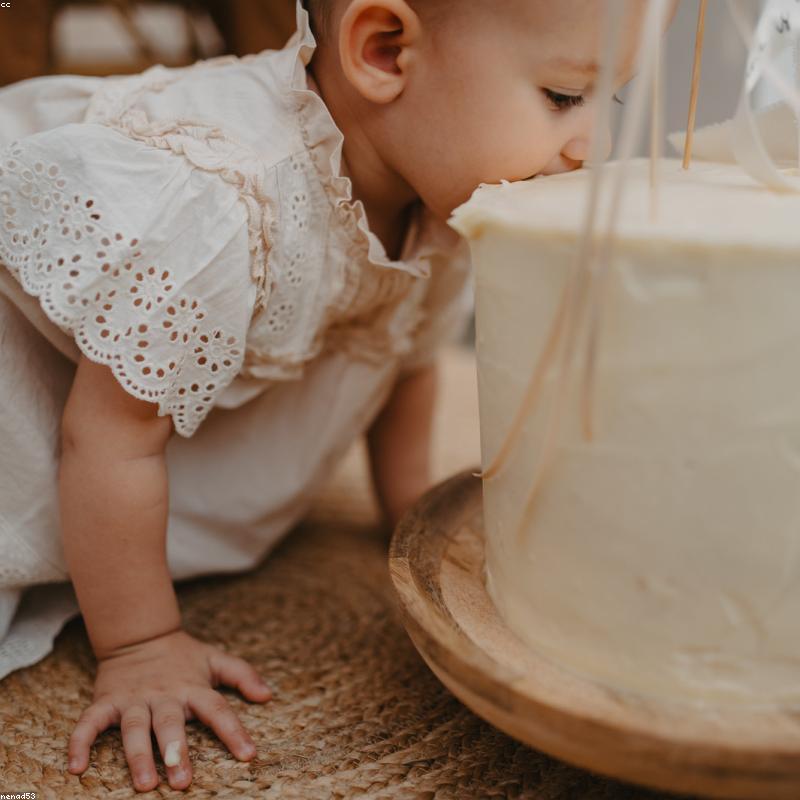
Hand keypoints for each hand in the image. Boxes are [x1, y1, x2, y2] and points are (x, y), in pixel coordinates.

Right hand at [66, 629, 273, 791]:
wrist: (141, 636)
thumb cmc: (184, 656)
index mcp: (193, 687)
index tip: (249, 755)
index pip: (218, 709)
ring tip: (145, 784)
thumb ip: (243, 675)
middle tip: (182, 781)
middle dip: (176, 751)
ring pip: (134, 728)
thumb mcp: (216, 659)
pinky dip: (80, 742)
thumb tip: (268, 695)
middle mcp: (164, 695)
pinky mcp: (106, 701)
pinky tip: (76, 768)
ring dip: (137, 756)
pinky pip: (89, 722)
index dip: (234, 731)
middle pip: (170, 723)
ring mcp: (133, 698)